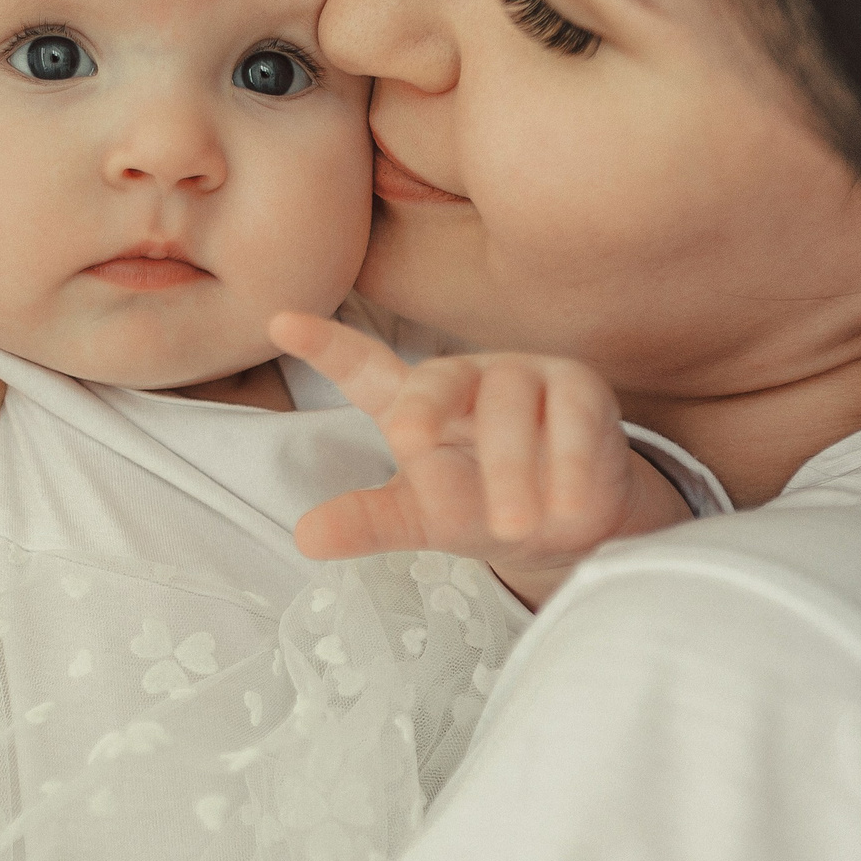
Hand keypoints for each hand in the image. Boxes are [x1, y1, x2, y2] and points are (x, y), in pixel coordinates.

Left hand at [269, 312, 688, 606]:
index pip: (364, 370)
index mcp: (414, 402)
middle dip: (423, 406)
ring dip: (510, 470)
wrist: (573, 521)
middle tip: (409, 444)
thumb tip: (304, 537)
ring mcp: (525, 377)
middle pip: (438, 380)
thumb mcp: (422, 519)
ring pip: (509, 406)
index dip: (326, 347)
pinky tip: (569, 508)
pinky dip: (570, 465)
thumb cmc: (483, 506)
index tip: (279, 323)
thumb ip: (368, 522)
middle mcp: (466, 378)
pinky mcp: (581, 392)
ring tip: (513, 527)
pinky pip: (574, 419)